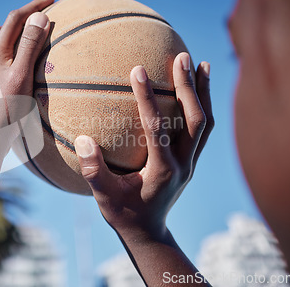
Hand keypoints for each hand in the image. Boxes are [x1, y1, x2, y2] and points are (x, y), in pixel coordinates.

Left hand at [0, 0, 53, 132]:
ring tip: (26, 44)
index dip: (34, 5)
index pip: (16, 18)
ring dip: (10, 38)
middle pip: (1, 29)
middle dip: (19, 19)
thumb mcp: (22, 75)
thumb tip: (40, 16)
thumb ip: (29, 45)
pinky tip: (14, 70)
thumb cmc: (7, 110)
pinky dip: (6, 56)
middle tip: (38, 21)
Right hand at [74, 52, 213, 238]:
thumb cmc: (123, 214)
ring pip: (205, 123)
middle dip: (189, 87)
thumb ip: (93, 170)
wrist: (148, 232)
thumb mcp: (104, 197)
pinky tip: (198, 87)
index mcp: (162, 171)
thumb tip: (84, 140)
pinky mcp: (191, 161)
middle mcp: (182, 165)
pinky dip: (203, 105)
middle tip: (182, 56)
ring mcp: (190, 163)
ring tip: (199, 62)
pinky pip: (203, 130)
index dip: (147, 98)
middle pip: (195, 121)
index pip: (157, 128)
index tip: (138, 70)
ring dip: (203, 92)